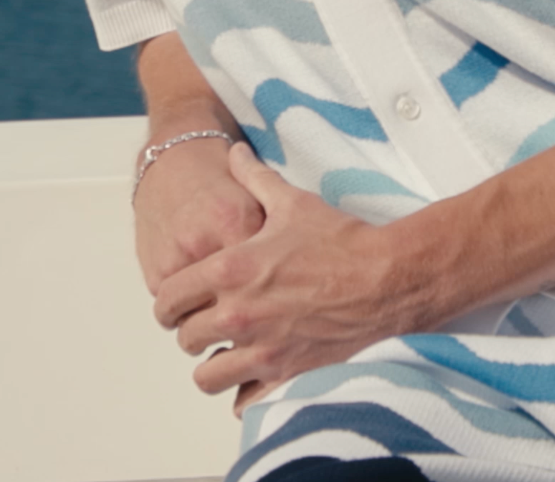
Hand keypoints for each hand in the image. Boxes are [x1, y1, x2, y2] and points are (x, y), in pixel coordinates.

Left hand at [153, 143, 428, 411]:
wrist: (385, 279)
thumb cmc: (340, 240)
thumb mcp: (292, 201)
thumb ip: (255, 177)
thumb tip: (235, 152)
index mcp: (232, 270)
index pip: (170, 297)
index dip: (169, 299)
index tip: (179, 299)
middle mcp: (239, 315)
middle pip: (185, 340)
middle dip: (191, 329)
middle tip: (207, 319)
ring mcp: (261, 350)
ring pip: (206, 377)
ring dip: (212, 363)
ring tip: (227, 348)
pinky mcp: (286, 375)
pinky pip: (243, 402)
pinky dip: (242, 392)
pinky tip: (252, 372)